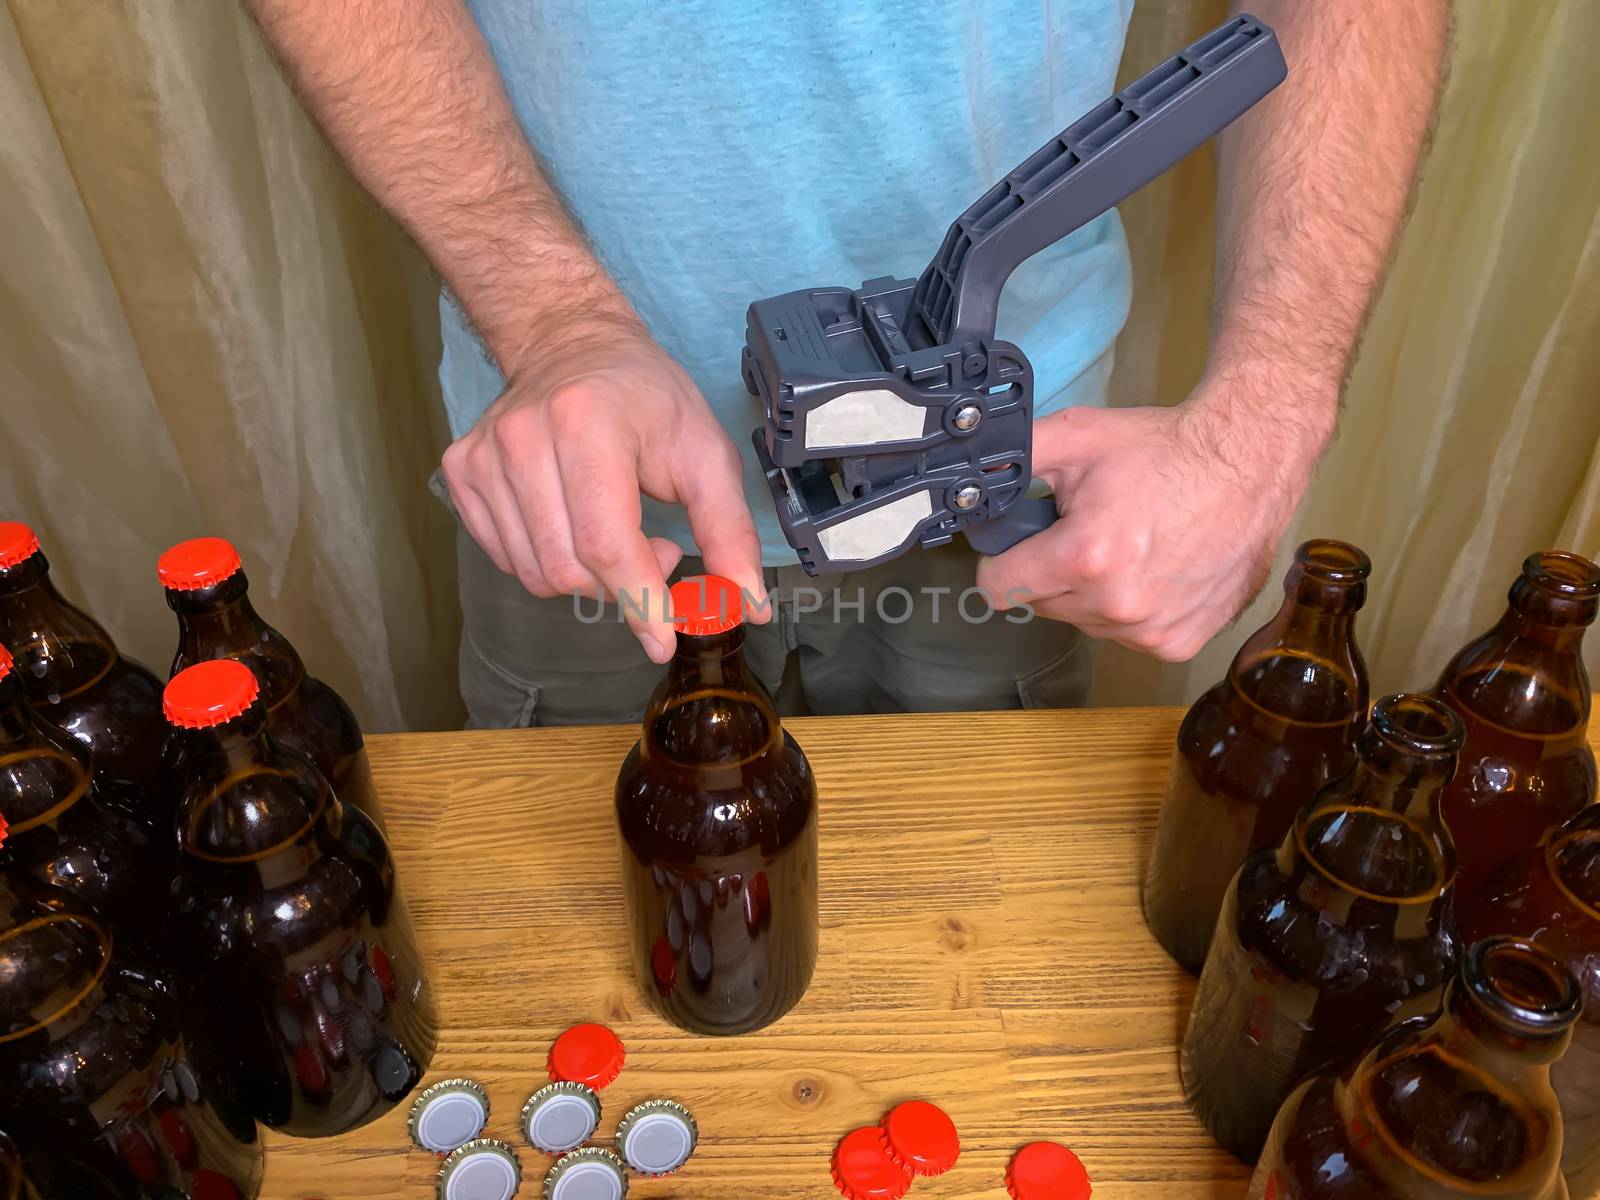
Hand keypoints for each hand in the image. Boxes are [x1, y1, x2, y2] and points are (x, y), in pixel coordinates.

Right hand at [441, 319, 766, 662]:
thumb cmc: (645, 398)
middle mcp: (523, 437)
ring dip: (586, 575)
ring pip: (535, 574)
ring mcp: (483, 456)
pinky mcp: (460, 471)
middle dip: (621, 583)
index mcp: (587, 423)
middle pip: (568, 569)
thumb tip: (747, 604)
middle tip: (657, 549)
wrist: (572, 343)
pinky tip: (574, 524)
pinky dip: (548, 561)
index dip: (639, 600)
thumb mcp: (706, 452)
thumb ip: (729, 530)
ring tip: (616, 529)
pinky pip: (507, 559)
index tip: (662, 640)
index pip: (606, 543)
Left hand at [976, 367, 1332, 660]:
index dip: (1002, 559)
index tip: (1020, 543)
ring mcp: (1152, 629)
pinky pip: (1126, 633)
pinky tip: (1155, 567)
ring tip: (1128, 545)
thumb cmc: (1166, 450)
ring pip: (1083, 620)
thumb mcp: (1077, 438)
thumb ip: (1014, 460)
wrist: (1249, 464)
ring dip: (1092, 591)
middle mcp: (1118, 605)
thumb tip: (968, 476)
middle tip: (1088, 528)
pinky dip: (1131, 607)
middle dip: (1052, 568)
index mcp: (1086, 558)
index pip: (999, 587)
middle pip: (1041, 603)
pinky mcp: (1178, 642)